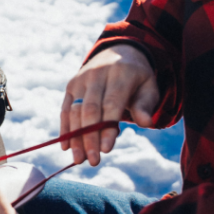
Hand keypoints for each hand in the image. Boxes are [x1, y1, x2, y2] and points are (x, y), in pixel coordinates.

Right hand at [61, 44, 157, 165]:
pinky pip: (65, 109)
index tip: (106, 150)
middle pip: (90, 110)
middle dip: (90, 137)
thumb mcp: (149, 88)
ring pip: (74, 111)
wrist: (118, 52)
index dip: (107, 128)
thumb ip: (146, 105)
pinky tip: (66, 147)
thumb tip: (146, 123)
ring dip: (75, 137)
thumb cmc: (137, 78)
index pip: (111, 104)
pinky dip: (64, 129)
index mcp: (120, 73)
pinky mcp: (71, 85)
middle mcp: (98, 74)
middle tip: (92, 161)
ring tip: (79, 159)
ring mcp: (81, 79)